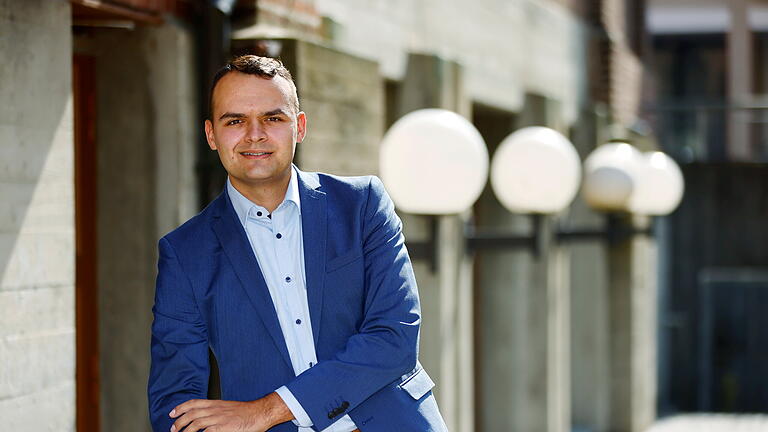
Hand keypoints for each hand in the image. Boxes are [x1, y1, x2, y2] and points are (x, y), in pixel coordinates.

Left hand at [169, 392, 292, 431]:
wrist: (259, 412)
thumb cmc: (246, 412)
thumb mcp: (228, 408)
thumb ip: (216, 412)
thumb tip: (205, 419)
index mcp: (215, 403)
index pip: (193, 403)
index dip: (180, 408)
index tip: (172, 413)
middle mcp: (214, 410)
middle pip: (191, 414)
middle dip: (179, 422)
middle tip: (173, 428)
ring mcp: (218, 418)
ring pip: (195, 424)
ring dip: (184, 430)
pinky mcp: (222, 428)